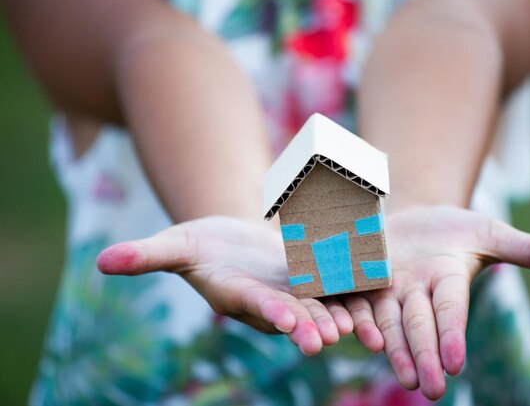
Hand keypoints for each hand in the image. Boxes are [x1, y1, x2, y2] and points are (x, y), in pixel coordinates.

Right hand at [96, 216, 353, 354]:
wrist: (234, 240)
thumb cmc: (200, 244)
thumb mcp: (175, 244)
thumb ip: (146, 256)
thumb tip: (100, 262)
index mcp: (238, 294)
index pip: (254, 306)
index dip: (270, 313)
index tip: (286, 321)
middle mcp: (270, 300)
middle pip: (293, 315)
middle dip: (309, 325)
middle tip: (329, 337)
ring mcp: (295, 292)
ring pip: (322, 307)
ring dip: (341, 317)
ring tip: (363, 329)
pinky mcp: (314, 279)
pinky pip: (338, 286)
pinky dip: (356, 291)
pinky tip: (379, 291)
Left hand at [338, 205, 529, 399]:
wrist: (414, 219)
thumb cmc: (458, 230)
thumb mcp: (491, 232)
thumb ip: (528, 250)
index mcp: (448, 282)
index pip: (451, 313)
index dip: (453, 336)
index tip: (454, 362)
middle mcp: (418, 292)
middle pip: (419, 325)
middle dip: (422, 355)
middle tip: (428, 389)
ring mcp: (389, 287)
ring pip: (386, 319)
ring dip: (388, 345)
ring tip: (392, 371)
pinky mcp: (364, 279)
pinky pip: (355, 296)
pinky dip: (350, 312)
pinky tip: (344, 328)